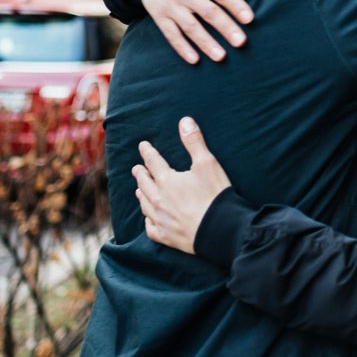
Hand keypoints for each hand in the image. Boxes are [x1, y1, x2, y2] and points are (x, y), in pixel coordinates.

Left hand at [134, 117, 231, 253]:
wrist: (219, 230)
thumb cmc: (214, 196)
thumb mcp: (207, 164)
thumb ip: (194, 142)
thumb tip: (184, 121)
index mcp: (167, 180)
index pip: (153, 161)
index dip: (147, 152)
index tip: (143, 146)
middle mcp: (158, 199)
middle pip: (144, 183)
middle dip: (140, 173)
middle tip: (136, 168)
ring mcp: (160, 219)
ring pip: (144, 204)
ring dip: (141, 194)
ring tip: (139, 190)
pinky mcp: (165, 236)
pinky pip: (150, 227)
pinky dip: (147, 220)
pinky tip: (149, 218)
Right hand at [140, 0, 255, 63]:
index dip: (235, 5)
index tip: (250, 19)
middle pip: (208, 12)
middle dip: (225, 28)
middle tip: (241, 42)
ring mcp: (172, 6)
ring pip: (191, 27)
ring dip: (206, 43)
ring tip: (222, 57)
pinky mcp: (160, 17)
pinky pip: (171, 35)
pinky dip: (182, 48)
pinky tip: (195, 60)